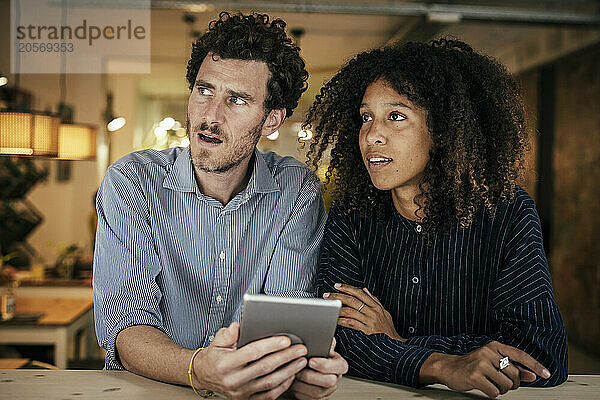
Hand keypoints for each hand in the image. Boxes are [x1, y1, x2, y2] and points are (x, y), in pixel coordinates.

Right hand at [192, 322, 307, 399]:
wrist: (204, 376)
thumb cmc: (214, 356)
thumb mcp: (217, 341)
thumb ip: (229, 333)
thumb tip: (238, 326)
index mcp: (226, 364)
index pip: (252, 353)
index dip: (271, 345)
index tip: (286, 340)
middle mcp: (233, 380)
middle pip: (265, 367)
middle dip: (286, 357)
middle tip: (300, 348)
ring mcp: (241, 392)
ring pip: (270, 382)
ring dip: (289, 371)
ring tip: (301, 361)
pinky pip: (269, 395)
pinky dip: (283, 385)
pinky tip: (291, 375)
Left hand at [290, 338, 347, 399]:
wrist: (306, 364)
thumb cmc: (313, 353)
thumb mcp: (321, 343)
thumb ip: (325, 341)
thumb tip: (326, 342)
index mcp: (339, 364)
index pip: (340, 366)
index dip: (325, 365)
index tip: (311, 361)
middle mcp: (335, 378)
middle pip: (329, 381)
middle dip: (311, 375)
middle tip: (299, 369)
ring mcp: (327, 390)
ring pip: (317, 392)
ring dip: (302, 384)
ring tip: (294, 374)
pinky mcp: (317, 399)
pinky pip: (309, 399)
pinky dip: (298, 391)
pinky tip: (293, 382)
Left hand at [323, 283, 403, 340]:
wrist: (394, 341)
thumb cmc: (388, 326)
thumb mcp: (384, 310)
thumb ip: (374, 299)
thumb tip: (364, 290)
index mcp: (375, 306)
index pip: (359, 293)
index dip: (347, 288)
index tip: (337, 285)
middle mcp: (371, 312)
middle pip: (352, 301)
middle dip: (338, 296)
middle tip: (327, 295)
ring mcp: (368, 321)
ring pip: (351, 312)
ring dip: (338, 309)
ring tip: (329, 307)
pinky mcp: (365, 331)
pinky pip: (352, 324)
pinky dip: (343, 321)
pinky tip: (336, 319)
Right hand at [420, 341, 550, 397]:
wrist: (448, 367)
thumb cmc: (473, 365)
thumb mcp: (493, 363)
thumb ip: (513, 368)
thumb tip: (533, 375)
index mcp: (494, 346)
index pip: (520, 355)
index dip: (535, 365)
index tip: (546, 374)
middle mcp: (488, 352)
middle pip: (514, 374)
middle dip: (512, 384)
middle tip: (502, 383)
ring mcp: (480, 363)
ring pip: (506, 384)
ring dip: (502, 390)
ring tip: (491, 384)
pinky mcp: (474, 375)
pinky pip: (495, 392)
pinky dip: (493, 394)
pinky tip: (484, 388)